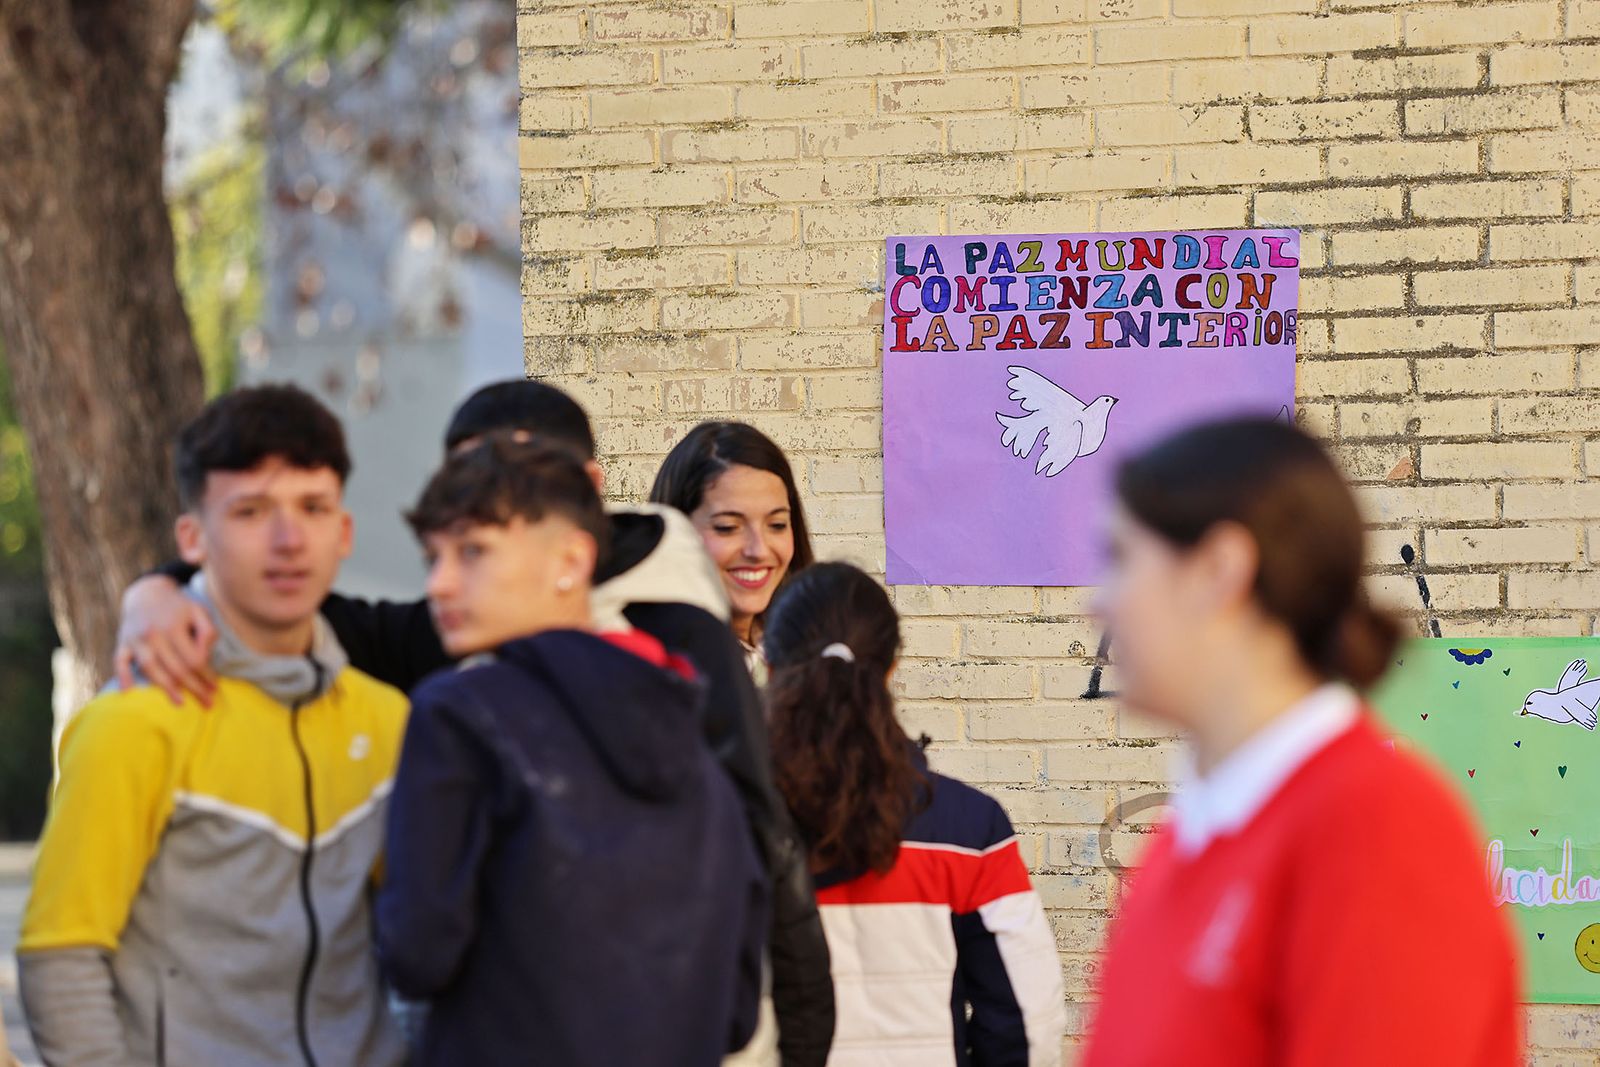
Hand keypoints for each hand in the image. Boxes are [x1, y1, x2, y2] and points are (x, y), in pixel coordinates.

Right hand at [114, 575, 217, 706]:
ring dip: (166, 688)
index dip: (206, 674)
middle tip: (207, 703)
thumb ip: (207, 632)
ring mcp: (136, 639)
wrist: (147, 592)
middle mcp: (154, 634)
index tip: (216, 687)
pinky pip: (119, 660)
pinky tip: (128, 691)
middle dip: (193, 687)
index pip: (193, 658)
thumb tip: (205, 657)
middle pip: (175, 668)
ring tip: (181, 703)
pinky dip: (122, 675)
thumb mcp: (199, 611)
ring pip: (150, 668)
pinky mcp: (123, 642)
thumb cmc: (178, 607)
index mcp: (174, 627)